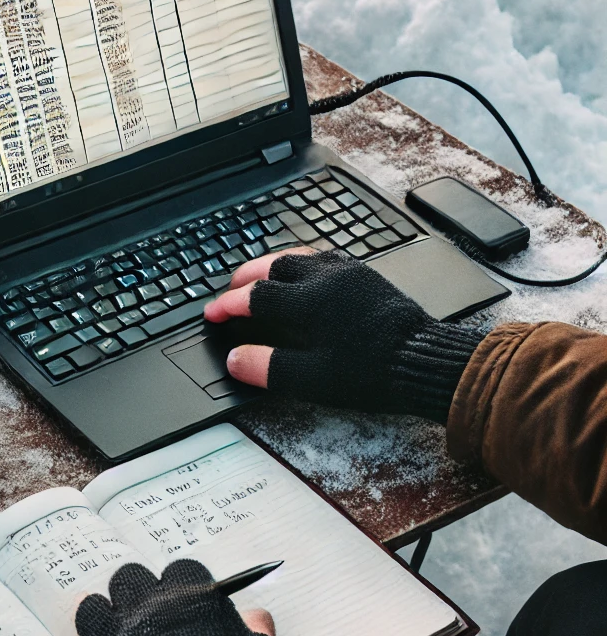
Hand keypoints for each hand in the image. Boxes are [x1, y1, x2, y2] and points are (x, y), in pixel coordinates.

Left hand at [45, 560, 290, 635]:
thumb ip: (257, 632)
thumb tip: (258, 617)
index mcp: (190, 597)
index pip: (181, 570)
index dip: (184, 587)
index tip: (188, 603)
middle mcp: (147, 609)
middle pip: (128, 578)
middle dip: (136, 593)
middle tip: (147, 618)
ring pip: (91, 609)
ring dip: (98, 619)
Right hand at [203, 248, 485, 421]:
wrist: (423, 360)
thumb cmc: (371, 373)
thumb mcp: (312, 379)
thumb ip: (267, 366)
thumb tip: (235, 359)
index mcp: (307, 302)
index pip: (255, 297)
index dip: (228, 305)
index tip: (212, 314)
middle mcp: (324, 279)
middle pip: (273, 266)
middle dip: (246, 277)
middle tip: (229, 290)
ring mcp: (348, 273)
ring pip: (299, 256)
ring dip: (272, 265)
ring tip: (259, 277)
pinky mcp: (366, 277)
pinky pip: (323, 258)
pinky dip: (301, 263)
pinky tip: (303, 274)